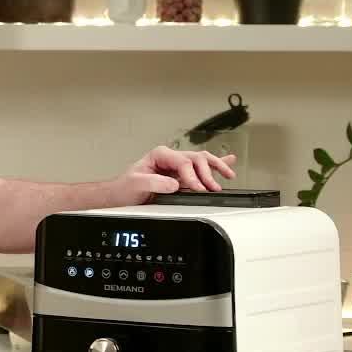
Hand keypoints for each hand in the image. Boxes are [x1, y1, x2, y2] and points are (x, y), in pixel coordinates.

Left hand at [119, 145, 237, 202]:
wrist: (122, 196)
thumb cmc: (125, 188)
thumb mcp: (135, 184)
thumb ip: (154, 182)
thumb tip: (174, 183)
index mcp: (159, 155)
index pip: (182, 162)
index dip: (192, 175)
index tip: (197, 188)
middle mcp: (170, 158)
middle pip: (196, 159)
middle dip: (206, 173)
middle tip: (212, 188)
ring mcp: (177, 166)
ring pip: (202, 161)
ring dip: (216, 167)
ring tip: (228, 175)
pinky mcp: (181, 176)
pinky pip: (202, 168)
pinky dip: (216, 164)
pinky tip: (229, 160)